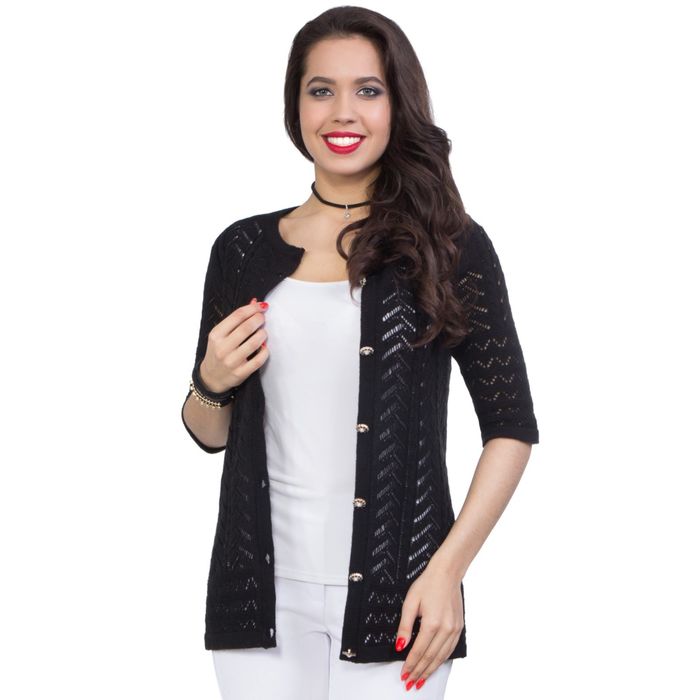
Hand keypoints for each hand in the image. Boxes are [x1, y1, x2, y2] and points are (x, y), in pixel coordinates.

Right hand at [199, 298, 268, 392]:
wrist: (211, 377)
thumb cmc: (218, 351)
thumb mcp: (221, 334)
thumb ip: (236, 319)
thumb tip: (255, 302)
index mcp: (216, 335)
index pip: (237, 316)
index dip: (252, 309)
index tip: (261, 307)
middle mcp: (222, 348)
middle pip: (246, 328)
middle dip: (259, 319)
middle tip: (263, 318)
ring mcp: (231, 361)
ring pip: (254, 343)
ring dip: (263, 334)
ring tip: (263, 332)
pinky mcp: (240, 373)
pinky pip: (259, 360)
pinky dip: (265, 351)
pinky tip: (264, 347)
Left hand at [394, 558, 463, 690]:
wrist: (447, 573)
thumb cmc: (427, 584)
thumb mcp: (410, 602)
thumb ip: (404, 626)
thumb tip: (400, 646)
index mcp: (431, 623)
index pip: (418, 651)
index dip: (410, 665)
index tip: (404, 674)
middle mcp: (445, 629)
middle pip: (430, 657)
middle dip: (419, 672)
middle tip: (410, 682)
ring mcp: (454, 629)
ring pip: (441, 657)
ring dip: (430, 670)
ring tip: (421, 679)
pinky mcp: (459, 628)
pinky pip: (449, 650)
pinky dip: (441, 660)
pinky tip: (435, 665)